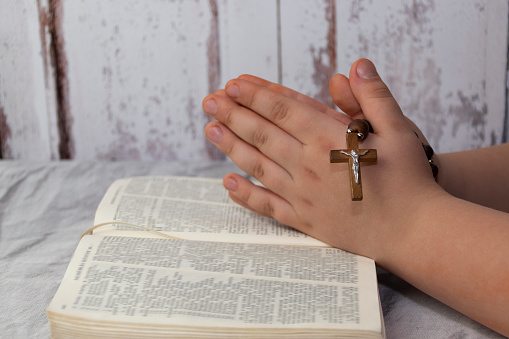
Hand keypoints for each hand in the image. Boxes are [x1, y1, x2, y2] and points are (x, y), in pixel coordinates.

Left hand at [202, 59, 442, 259]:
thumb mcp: (398, 130)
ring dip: (232, 146)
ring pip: (258, 165)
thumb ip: (373, 97)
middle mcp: (309, 166)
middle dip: (234, 114)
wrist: (413, 232)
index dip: (257, 94)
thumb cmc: (409, 179)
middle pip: (263, 134)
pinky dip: (246, 195)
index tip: (234, 84)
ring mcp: (303, 195)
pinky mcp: (304, 220)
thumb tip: (355, 65)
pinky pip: (267, 207)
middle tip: (209, 100)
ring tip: (210, 129)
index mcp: (330, 140)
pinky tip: (228, 184)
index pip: (284, 109)